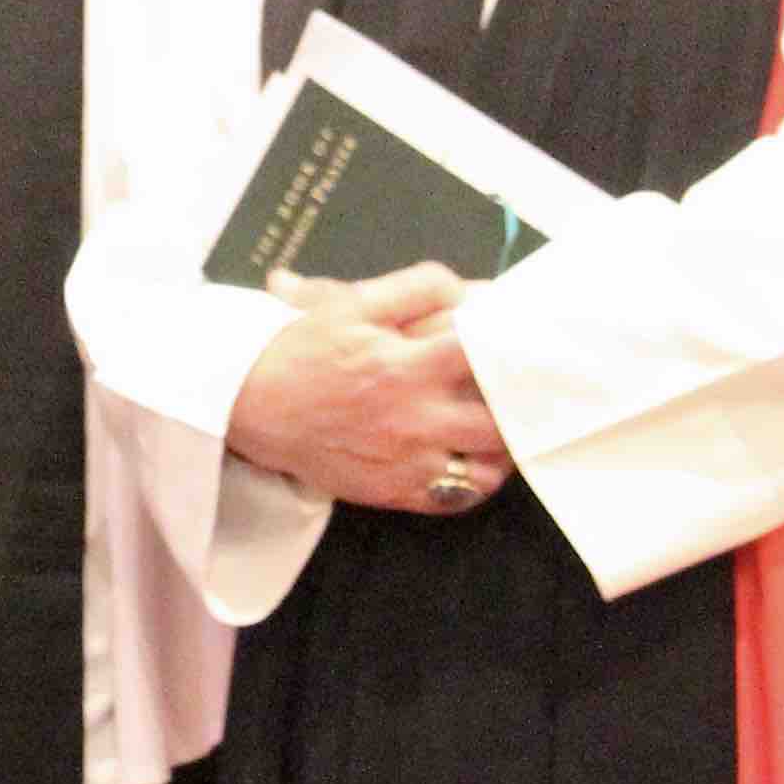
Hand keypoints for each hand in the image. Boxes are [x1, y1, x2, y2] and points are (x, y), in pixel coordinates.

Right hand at [224, 260, 515, 515]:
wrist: (248, 404)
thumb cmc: (301, 349)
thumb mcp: (350, 303)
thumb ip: (415, 287)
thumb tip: (466, 291)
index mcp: (405, 364)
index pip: (484, 352)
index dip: (513, 340)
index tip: (528, 336)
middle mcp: (413, 417)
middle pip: (501, 415)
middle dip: (522, 397)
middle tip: (534, 384)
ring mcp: (408, 459)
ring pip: (491, 463)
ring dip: (509, 442)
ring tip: (511, 421)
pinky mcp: (396, 489)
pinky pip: (461, 496)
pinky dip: (481, 479)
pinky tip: (480, 456)